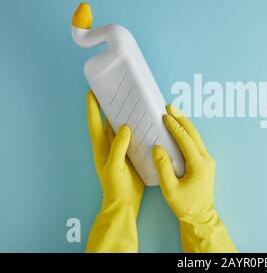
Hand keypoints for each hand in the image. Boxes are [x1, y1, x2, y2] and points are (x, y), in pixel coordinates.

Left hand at [86, 90, 143, 215]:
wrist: (125, 203)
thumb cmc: (115, 187)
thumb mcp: (115, 166)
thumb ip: (118, 146)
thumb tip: (124, 126)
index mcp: (101, 146)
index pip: (95, 122)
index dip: (92, 106)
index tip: (93, 91)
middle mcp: (110, 145)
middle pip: (108, 121)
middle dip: (110, 106)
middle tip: (117, 91)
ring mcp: (121, 149)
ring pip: (121, 128)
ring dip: (124, 115)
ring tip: (132, 102)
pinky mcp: (132, 154)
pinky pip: (134, 137)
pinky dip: (138, 128)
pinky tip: (146, 122)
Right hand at [152, 105, 235, 251]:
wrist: (200, 216)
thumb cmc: (184, 205)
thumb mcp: (170, 189)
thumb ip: (163, 167)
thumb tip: (157, 148)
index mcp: (199, 165)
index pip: (186, 141)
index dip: (175, 127)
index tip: (165, 116)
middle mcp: (206, 160)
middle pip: (194, 134)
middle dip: (182, 119)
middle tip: (170, 107)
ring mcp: (207, 160)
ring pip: (196, 137)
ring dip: (185, 124)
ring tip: (174, 112)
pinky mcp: (205, 163)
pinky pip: (195, 143)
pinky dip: (187, 133)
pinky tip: (179, 128)